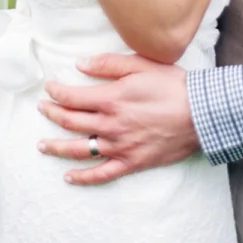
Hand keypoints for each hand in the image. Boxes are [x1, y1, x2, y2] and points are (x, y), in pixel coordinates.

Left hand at [37, 53, 199, 185]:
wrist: (201, 114)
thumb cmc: (173, 86)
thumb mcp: (141, 65)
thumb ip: (108, 64)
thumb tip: (79, 64)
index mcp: (111, 99)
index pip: (72, 97)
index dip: (56, 92)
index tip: (49, 88)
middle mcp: (110, 125)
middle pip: (70, 122)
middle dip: (51, 114)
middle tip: (42, 109)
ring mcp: (120, 147)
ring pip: (79, 150)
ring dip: (57, 147)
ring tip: (42, 145)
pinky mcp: (132, 163)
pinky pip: (101, 174)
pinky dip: (82, 178)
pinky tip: (69, 177)